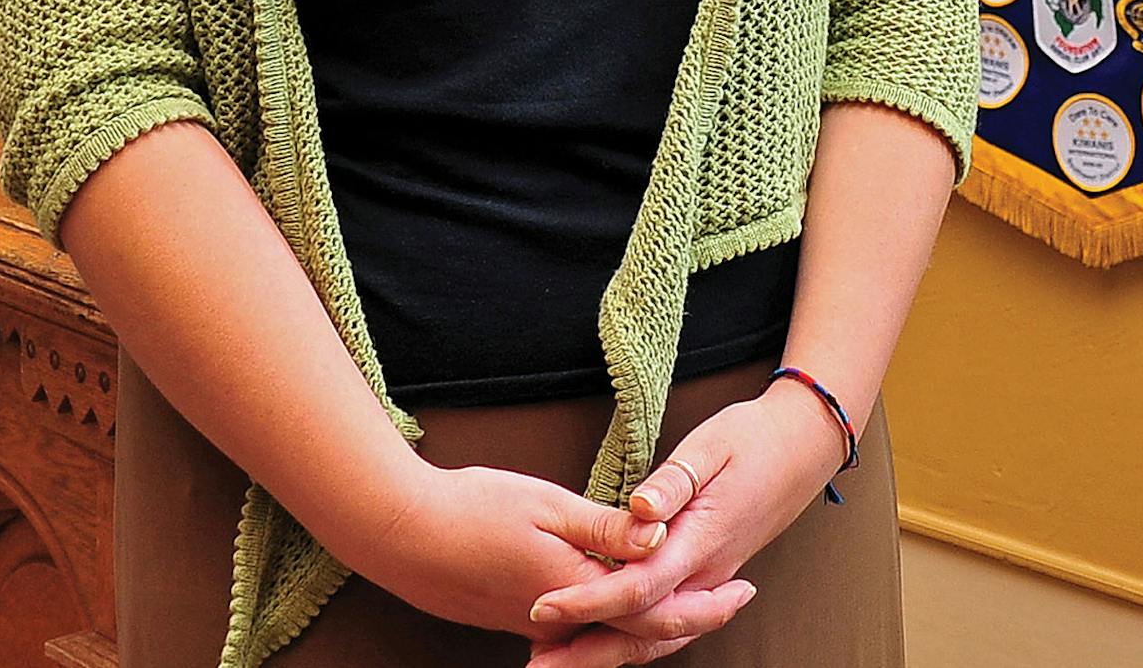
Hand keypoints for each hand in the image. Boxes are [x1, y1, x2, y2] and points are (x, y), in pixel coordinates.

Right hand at [354, 459, 751, 648]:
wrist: (402, 535)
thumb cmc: (472, 508)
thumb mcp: (547, 504)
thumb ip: (606, 528)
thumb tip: (659, 537)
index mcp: (576, 588)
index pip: (653, 609)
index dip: (701, 604)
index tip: (741, 590)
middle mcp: (561, 619)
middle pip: (638, 634)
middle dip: (691, 620)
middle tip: (734, 601)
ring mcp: (537, 623)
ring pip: (611, 638)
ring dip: (656, 625)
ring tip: (697, 604)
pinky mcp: (517, 618)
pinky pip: (583, 634)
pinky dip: (617, 625)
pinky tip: (629, 607)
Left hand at [521, 380, 850, 667]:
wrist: (803, 447)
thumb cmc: (752, 439)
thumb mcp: (710, 446)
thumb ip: (673, 482)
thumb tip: (639, 509)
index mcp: (700, 540)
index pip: (637, 586)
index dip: (586, 599)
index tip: (542, 605)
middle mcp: (706, 573)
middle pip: (643, 629)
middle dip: (588, 651)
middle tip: (536, 663)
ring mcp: (710, 580)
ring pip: (658, 635)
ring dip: (608, 653)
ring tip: (558, 661)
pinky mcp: (710, 576)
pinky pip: (669, 621)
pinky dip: (635, 639)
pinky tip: (604, 638)